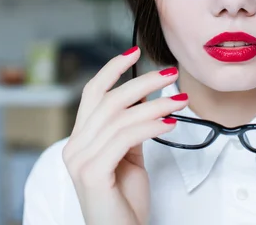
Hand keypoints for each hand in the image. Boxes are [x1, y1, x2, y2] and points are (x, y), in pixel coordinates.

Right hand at [62, 47, 187, 224]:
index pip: (92, 93)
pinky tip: (170, 123)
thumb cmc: (124, 201)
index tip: (134, 53)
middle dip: (142, 82)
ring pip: (120, 117)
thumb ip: (131, 129)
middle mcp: (75, 146)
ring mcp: (80, 160)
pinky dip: (150, 126)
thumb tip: (145, 98)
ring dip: (155, 105)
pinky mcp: (92, 173)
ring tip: (180, 101)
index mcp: (81, 139)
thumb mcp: (128, 157)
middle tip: (170, 74)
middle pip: (108, 100)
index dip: (112, 69)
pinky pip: (124, 138)